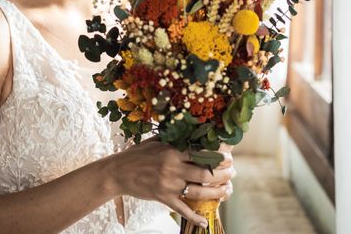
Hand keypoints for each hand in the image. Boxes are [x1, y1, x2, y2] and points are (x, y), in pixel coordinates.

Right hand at [110, 138, 235, 228]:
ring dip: (217, 192)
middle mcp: (172, 167)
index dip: (219, 153)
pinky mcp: (163, 198)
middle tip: (232, 173)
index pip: (202, 151)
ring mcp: (168, 184)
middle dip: (224, 173)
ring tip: (227, 191)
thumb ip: (175, 138)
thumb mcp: (156, 141)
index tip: (230, 154)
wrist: (118, 172)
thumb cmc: (137, 154)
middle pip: (206, 172)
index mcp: (172, 150)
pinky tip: (205, 222)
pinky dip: (195, 217)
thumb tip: (194, 130)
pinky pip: (182, 209)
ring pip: (199, 191)